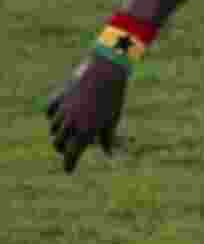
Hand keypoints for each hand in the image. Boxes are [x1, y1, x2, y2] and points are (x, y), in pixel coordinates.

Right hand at [46, 54, 128, 173]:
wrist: (105, 73)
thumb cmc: (112, 99)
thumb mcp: (112, 121)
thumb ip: (108, 139)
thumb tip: (109, 154)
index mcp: (84, 132)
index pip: (71, 154)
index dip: (69, 164)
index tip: (69, 170)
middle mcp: (70, 123)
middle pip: (58, 142)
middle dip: (62, 148)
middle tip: (67, 151)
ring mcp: (63, 109)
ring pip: (54, 127)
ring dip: (58, 132)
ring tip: (65, 134)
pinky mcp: (59, 96)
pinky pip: (50, 110)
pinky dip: (52, 115)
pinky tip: (57, 116)